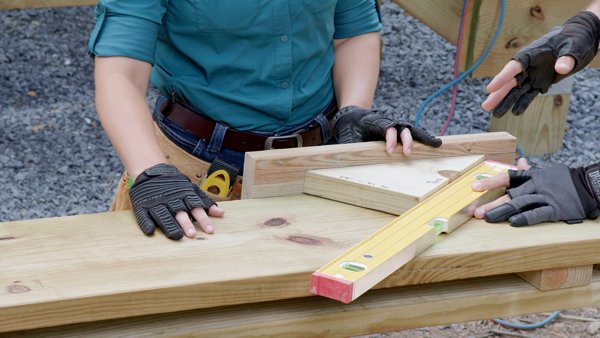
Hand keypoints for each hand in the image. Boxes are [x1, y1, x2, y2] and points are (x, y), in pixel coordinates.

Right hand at [129, 163, 224, 239]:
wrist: (151, 171)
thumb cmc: (175, 185)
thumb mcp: (191, 190)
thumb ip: (205, 202)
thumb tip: (221, 213)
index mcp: (184, 196)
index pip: (196, 208)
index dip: (203, 219)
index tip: (210, 230)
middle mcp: (171, 200)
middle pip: (181, 213)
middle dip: (187, 223)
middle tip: (192, 235)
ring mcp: (156, 203)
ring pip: (164, 215)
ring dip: (170, 225)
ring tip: (176, 235)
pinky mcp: (143, 206)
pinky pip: (144, 215)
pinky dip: (147, 222)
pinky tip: (150, 230)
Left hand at [332, 106, 441, 155]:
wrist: (352, 117)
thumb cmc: (348, 129)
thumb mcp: (345, 137)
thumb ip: (348, 147)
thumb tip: (344, 158)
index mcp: (373, 122)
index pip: (385, 128)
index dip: (390, 138)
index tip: (390, 151)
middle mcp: (387, 122)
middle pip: (401, 127)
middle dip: (407, 140)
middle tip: (408, 154)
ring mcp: (394, 126)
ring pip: (409, 130)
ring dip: (420, 138)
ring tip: (435, 145)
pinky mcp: (398, 131)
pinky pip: (412, 134)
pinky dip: (424, 138)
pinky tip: (436, 144)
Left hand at [472, 159, 599, 226]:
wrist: (590, 185)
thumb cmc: (565, 180)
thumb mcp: (547, 172)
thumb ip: (530, 171)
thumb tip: (520, 161)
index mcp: (532, 176)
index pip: (507, 177)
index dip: (490, 182)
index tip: (474, 187)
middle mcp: (535, 186)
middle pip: (509, 194)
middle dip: (492, 203)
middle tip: (476, 211)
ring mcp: (545, 197)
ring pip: (520, 204)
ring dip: (502, 211)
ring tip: (487, 218)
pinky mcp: (555, 209)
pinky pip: (538, 214)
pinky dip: (525, 217)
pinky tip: (513, 222)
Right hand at [482, 11, 599, 116]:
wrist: (577, 42)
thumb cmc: (572, 39)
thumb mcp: (572, 47)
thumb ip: (566, 58)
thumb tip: (560, 69)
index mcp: (530, 55)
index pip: (513, 68)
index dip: (501, 78)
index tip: (490, 89)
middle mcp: (527, 68)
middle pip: (509, 83)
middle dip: (498, 95)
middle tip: (486, 106)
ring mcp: (533, 77)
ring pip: (516, 92)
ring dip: (506, 103)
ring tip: (496, 115)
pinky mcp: (540, 84)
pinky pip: (530, 96)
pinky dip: (523, 104)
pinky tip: (515, 112)